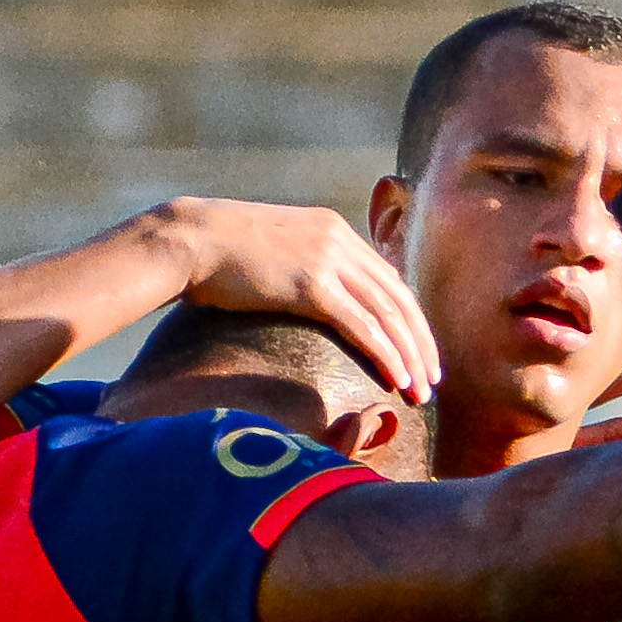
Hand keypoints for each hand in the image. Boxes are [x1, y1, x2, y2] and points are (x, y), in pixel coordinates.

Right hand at [153, 197, 442, 406]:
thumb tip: (319, 301)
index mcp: (335, 230)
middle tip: (433, 380)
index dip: (410, 320)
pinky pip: (363, 327)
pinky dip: (386, 355)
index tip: (420, 352)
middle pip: (399, 298)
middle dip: (421, 343)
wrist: (189, 239)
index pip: (389, 280)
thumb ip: (307, 268)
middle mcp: (339, 240)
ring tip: (421, 391)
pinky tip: (398, 380)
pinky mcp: (311, 284)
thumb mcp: (277, 251)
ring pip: (388, 315)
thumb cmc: (222, 253)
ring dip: (410, 357)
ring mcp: (327, 259)